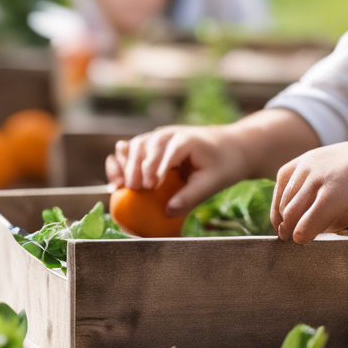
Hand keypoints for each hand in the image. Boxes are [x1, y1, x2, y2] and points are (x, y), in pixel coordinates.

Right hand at [105, 124, 248, 216]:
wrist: (230, 147)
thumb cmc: (224, 164)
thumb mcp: (213, 183)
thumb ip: (191, 197)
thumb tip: (168, 212)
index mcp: (186, 140)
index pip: (166, 150)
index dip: (155, 167)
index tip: (149, 186)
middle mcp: (169, 135)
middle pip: (145, 145)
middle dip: (135, 167)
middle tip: (133, 189)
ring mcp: (159, 137)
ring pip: (135, 145)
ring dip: (124, 164)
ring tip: (120, 186)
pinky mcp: (153, 145)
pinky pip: (133, 150)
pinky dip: (122, 162)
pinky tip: (117, 180)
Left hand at [271, 138, 347, 244]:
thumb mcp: (337, 164)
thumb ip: (320, 182)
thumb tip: (309, 210)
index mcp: (308, 159)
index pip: (282, 184)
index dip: (279, 205)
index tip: (282, 220)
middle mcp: (308, 169)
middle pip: (285, 202)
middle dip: (284, 222)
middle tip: (287, 236)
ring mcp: (318, 184)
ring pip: (292, 215)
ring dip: (291, 230)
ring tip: (297, 240)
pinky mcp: (330, 200)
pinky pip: (306, 224)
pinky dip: (301, 235)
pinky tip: (304, 240)